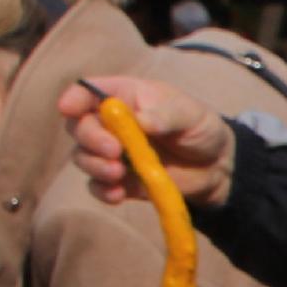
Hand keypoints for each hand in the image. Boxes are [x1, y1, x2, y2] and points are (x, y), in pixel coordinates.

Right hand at [59, 76, 235, 209]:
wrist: (217, 166)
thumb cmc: (200, 127)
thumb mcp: (189, 114)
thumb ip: (165, 115)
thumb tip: (141, 120)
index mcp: (124, 96)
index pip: (87, 91)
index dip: (74, 98)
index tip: (69, 109)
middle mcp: (111, 123)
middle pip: (79, 126)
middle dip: (90, 138)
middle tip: (114, 150)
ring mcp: (113, 153)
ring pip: (83, 157)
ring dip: (94, 166)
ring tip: (118, 172)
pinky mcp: (120, 180)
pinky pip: (98, 186)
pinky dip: (103, 190)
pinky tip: (118, 194)